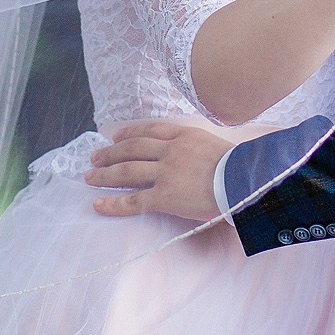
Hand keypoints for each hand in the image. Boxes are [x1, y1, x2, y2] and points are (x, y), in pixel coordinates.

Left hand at [84, 121, 232, 222]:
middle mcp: (170, 151)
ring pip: (127, 171)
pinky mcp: (164, 196)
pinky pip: (133, 201)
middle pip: (132, 148)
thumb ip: (200, 147)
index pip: (150, 131)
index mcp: (185, 136)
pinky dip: (113, 203)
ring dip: (105, 173)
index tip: (116, 136)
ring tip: (89, 176)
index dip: (130, 133)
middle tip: (95, 156)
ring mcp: (165, 173)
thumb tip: (195, 157)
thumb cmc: (240, 167)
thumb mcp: (218, 146)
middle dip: (111, 152)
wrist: (245, 181)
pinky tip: (97, 204)